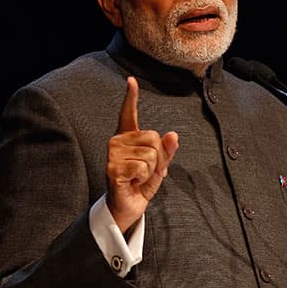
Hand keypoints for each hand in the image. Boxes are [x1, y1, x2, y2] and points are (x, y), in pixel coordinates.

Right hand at [105, 77, 178, 232]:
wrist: (127, 207)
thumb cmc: (141, 184)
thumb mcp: (159, 166)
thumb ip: (167, 151)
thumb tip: (173, 134)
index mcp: (128, 137)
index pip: (129, 113)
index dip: (131, 96)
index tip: (131, 80)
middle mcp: (117, 141)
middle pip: (153, 137)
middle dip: (159, 158)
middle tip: (146, 171)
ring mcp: (113, 154)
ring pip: (151, 154)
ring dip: (151, 170)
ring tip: (138, 177)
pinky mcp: (112, 168)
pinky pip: (143, 167)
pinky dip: (144, 178)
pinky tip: (132, 182)